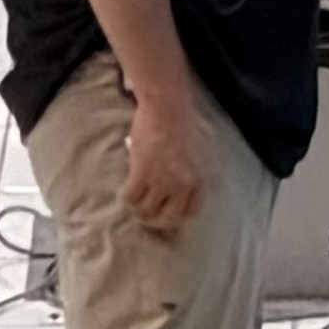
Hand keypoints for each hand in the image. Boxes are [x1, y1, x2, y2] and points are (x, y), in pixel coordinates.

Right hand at [120, 80, 210, 238]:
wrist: (168, 107)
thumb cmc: (187, 120)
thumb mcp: (204, 146)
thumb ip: (198, 166)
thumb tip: (191, 176)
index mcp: (201, 179)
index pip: (190, 212)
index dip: (177, 217)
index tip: (167, 215)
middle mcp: (184, 186)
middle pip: (168, 218)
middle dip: (156, 220)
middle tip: (146, 215)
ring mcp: (163, 182)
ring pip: (146, 211)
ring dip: (138, 210)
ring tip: (134, 204)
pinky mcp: (142, 174)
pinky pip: (130, 198)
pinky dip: (126, 198)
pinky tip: (124, 192)